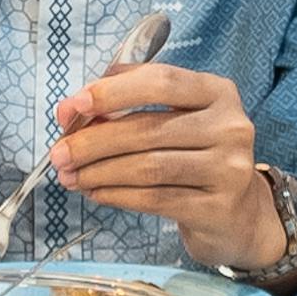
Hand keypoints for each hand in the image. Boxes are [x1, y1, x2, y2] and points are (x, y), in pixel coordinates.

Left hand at [50, 63, 282, 272]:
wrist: (237, 213)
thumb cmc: (195, 157)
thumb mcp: (172, 119)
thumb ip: (127, 105)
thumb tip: (72, 110)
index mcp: (217, 92)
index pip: (161, 81)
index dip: (114, 91)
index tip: (75, 104)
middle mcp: (229, 126)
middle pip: (148, 128)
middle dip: (94, 141)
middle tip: (59, 153)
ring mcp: (229, 168)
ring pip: (149, 167)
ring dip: (100, 171)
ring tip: (71, 176)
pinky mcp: (218, 207)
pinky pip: (155, 199)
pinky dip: (117, 195)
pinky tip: (96, 192)